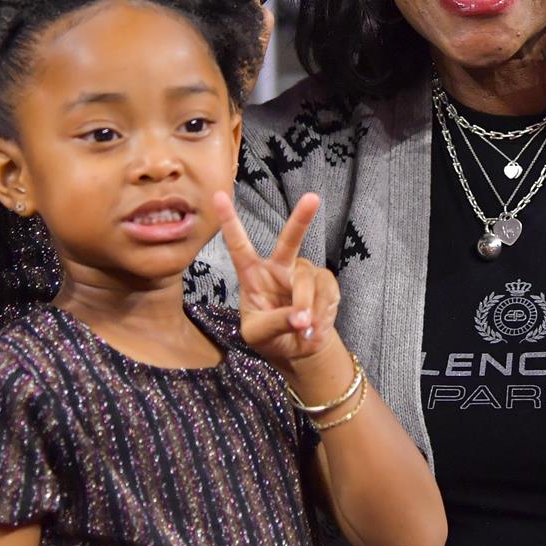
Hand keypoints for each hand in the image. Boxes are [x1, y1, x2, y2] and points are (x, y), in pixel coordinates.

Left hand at [214, 191, 340, 371]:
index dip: (229, 221)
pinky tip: (316, 326)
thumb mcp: (259, 335)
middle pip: (289, 240)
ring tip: (305, 329)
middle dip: (301, 219)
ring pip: (308, 280)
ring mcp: (303, 273)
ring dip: (307, 305)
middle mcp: (279, 267)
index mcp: (252, 274)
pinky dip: (322, 313)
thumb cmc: (270, 338)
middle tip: (312, 198)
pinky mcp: (324, 282)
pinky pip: (326, 292)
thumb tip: (301, 316)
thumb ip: (276, 323)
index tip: (218, 195)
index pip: (238, 245)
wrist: (298, 350)